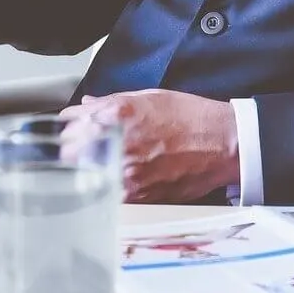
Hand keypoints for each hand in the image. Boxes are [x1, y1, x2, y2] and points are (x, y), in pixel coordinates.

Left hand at [60, 89, 240, 203]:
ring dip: (86, 169)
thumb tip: (87, 105)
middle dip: (71, 148)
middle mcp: (119, 144)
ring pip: (85, 176)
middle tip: (80, 147)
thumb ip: (112, 101)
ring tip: (100, 162)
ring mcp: (127, 173)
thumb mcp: (150, 97)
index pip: (71, 122)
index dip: (70, 125)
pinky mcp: (138, 195)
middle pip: (70, 152)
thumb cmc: (192, 118)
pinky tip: (115, 177)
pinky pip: (107, 192)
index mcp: (119, 115)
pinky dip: (106, 185)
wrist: (224, 144)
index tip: (71, 127)